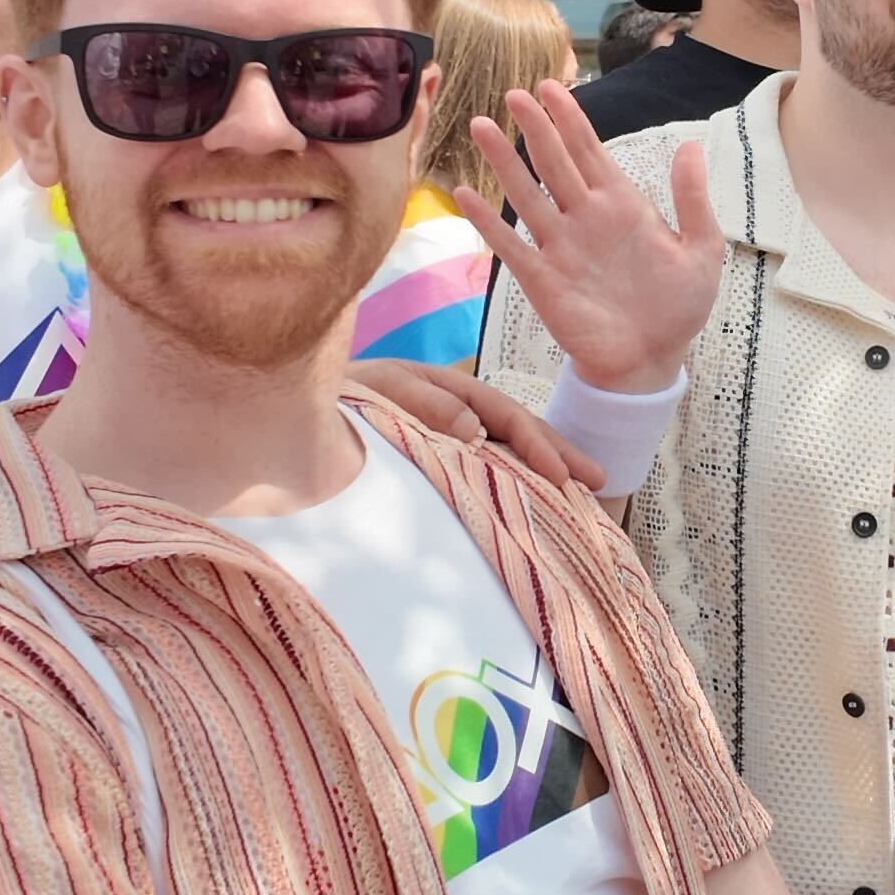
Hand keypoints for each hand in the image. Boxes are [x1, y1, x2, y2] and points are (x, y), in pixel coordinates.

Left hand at [345, 358, 599, 491]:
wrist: (296, 416)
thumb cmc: (338, 399)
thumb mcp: (380, 390)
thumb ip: (423, 404)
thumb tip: (476, 430)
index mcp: (446, 391)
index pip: (504, 414)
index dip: (536, 443)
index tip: (562, 475)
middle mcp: (453, 414)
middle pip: (516, 431)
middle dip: (558, 454)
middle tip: (599, 480)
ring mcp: (446, 439)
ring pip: (504, 453)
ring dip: (542, 471)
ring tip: (580, 495)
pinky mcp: (433, 465)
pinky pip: (480, 473)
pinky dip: (510, 485)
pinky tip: (532, 505)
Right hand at [455, 83, 720, 394]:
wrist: (652, 362)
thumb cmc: (678, 308)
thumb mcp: (701, 250)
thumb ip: (692, 200)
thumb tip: (690, 145)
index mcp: (621, 205)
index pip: (589, 151)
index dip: (570, 119)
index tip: (551, 87)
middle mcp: (584, 218)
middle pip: (554, 162)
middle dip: (536, 128)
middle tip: (515, 93)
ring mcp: (560, 247)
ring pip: (526, 194)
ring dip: (504, 162)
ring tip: (482, 125)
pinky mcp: (541, 279)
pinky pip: (509, 245)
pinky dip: (487, 221)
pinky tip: (466, 194)